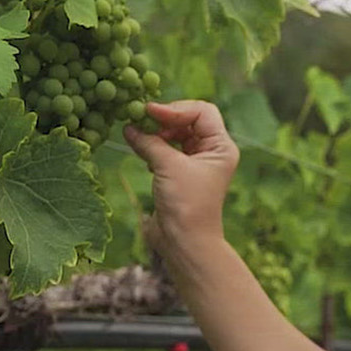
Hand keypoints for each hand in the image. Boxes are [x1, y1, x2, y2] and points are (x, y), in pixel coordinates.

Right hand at [123, 99, 238, 260]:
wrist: (185, 241)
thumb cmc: (186, 203)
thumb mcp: (168, 166)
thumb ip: (149, 141)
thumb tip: (129, 126)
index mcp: (221, 147)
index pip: (202, 111)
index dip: (175, 109)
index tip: (150, 112)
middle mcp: (212, 152)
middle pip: (188, 120)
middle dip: (165, 119)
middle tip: (141, 120)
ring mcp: (196, 163)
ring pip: (176, 134)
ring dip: (157, 132)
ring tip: (138, 135)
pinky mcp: (180, 174)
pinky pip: (167, 149)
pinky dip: (154, 146)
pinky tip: (142, 151)